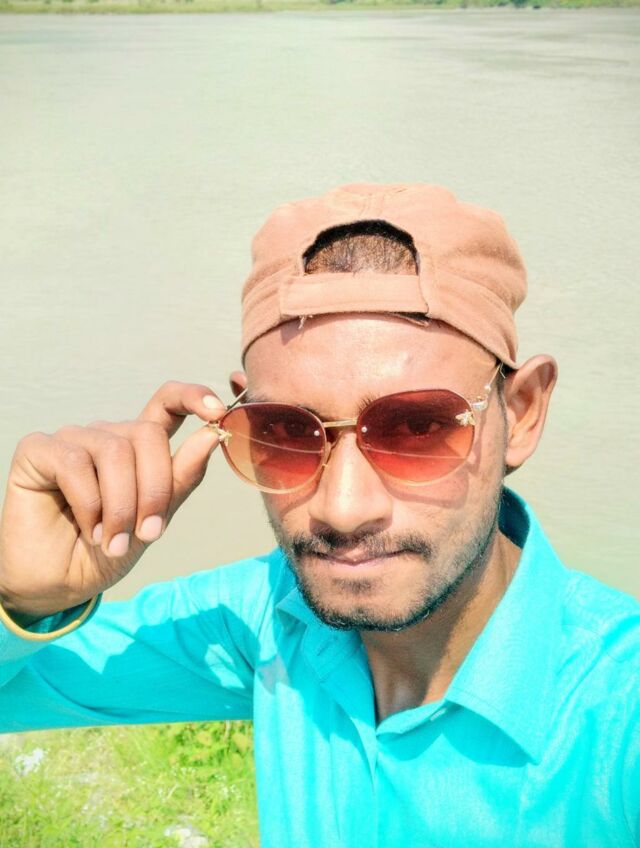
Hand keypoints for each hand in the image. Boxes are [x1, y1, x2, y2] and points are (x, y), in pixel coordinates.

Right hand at [0, 382, 225, 619]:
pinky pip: (75, 463)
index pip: (167, 404)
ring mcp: (72, 440)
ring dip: (122, 506)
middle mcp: (106, 436)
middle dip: (155, 489)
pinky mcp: (38, 450)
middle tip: (148, 534)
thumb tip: (211, 435)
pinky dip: (89, 504)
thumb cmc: (107, 551)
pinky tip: (90, 530)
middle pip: (148, 435)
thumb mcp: (155, 519)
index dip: (192, 397)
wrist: (59, 585)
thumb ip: (181, 478)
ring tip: (115, 542)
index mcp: (138, 447)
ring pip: (115, 451)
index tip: (218, 412)